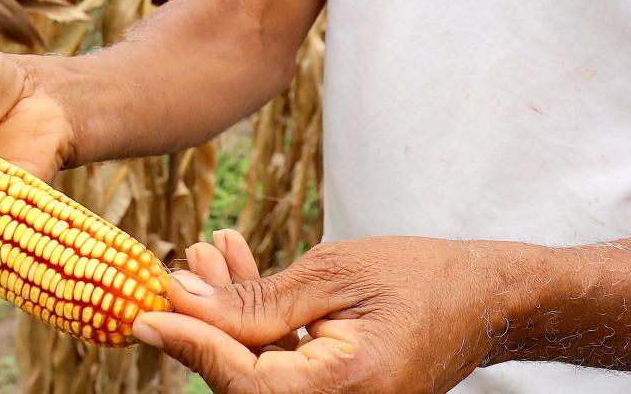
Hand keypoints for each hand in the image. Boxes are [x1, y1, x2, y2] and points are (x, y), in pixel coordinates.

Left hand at [137, 235, 526, 393]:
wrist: (485, 299)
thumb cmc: (421, 277)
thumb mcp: (335, 273)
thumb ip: (258, 296)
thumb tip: (184, 300)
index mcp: (345, 387)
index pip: (243, 381)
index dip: (189, 346)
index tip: (145, 314)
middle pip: (242, 379)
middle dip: (203, 320)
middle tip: (178, 266)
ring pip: (256, 366)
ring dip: (226, 310)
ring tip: (208, 250)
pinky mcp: (334, 392)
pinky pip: (280, 362)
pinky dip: (255, 318)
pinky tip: (236, 264)